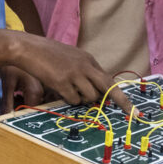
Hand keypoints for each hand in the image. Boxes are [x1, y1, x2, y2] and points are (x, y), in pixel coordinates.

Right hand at [0, 30, 130, 111]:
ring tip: (69, 90)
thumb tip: (94, 92)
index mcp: (88, 59)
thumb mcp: (71, 58)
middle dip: (121, 102)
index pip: (110, 80)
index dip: (121, 96)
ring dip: (83, 100)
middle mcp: (85, 66)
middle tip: (131, 115)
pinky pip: (73, 99)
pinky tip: (59, 88)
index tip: (134, 111)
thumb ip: (83, 72)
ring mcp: (75, 73)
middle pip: (108, 87)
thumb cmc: (47, 54)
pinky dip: (68, 99)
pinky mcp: (62, 81)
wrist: (28, 48)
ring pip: (90, 97)